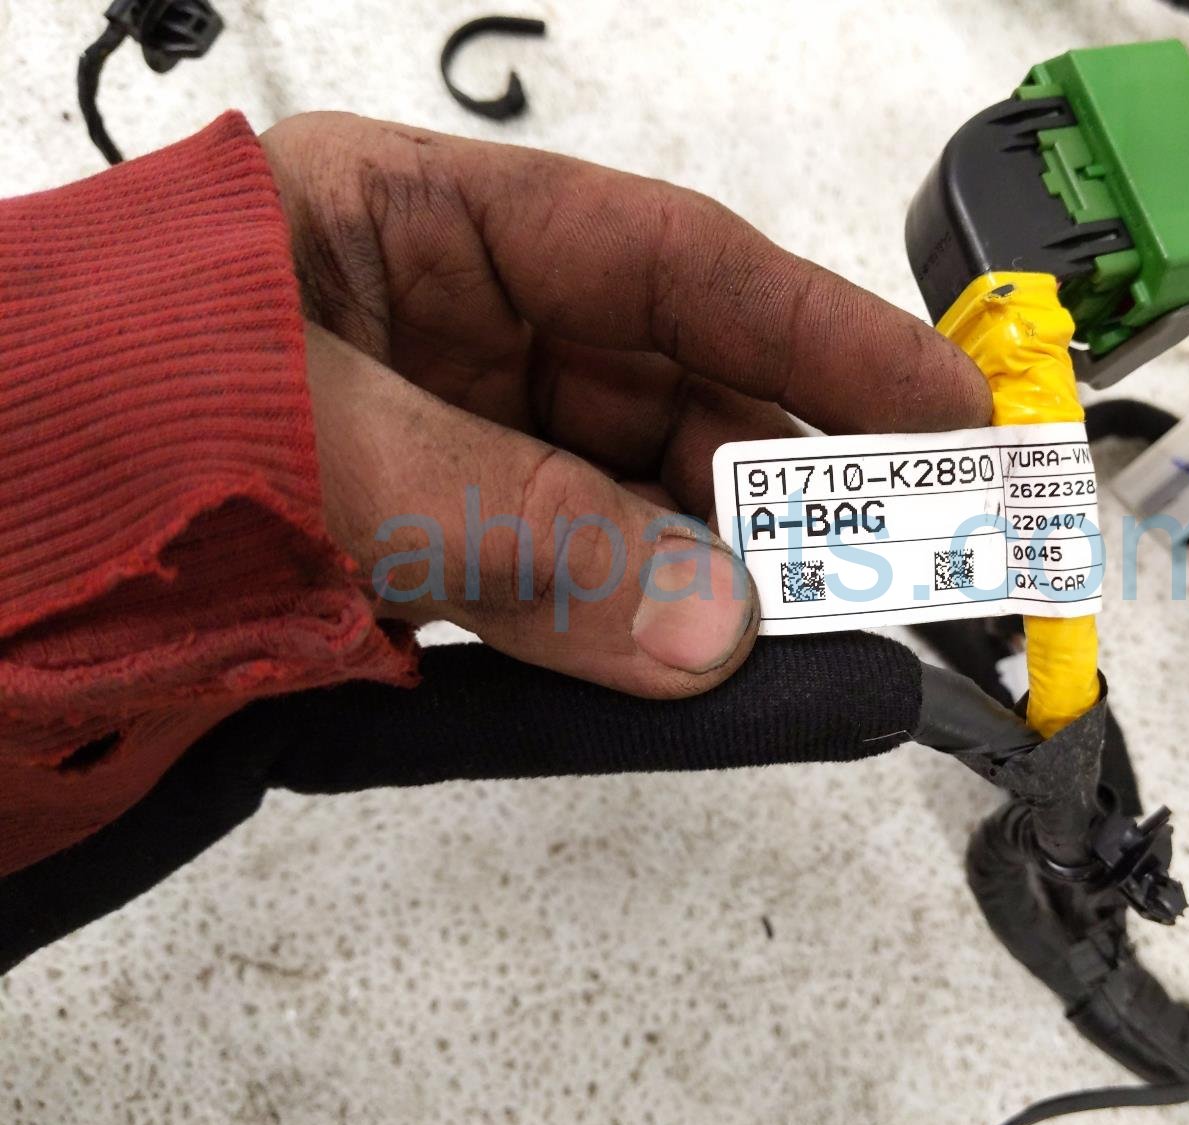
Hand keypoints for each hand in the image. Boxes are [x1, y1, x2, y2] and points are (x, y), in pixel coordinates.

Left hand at [261, 113, 988, 697]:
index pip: (670, 265)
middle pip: (671, 399)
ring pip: (627, 517)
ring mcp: (436, 467)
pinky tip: (692, 676)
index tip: (944, 409)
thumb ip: (510, 531)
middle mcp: (443, 342)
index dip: (825, 337)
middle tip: (909, 558)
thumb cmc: (45, 420)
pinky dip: (626, 652)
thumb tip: (705, 626)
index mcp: (412, 229)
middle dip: (791, 481)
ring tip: (818, 636)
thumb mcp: (292, 443)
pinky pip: (558, 611)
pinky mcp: (412, 579)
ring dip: (716, 582)